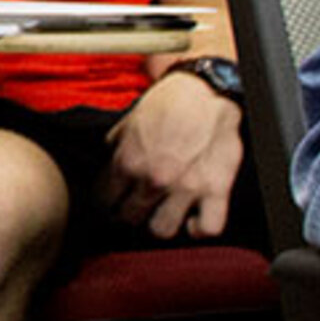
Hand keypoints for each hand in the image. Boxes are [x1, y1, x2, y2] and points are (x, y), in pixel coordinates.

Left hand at [101, 70, 239, 238]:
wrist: (207, 91)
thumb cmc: (169, 103)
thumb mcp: (128, 122)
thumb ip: (115, 148)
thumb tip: (105, 162)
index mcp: (128, 162)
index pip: (103, 200)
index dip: (103, 204)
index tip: (108, 204)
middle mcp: (154, 179)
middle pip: (129, 218)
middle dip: (127, 215)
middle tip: (133, 208)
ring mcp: (186, 188)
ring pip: (162, 230)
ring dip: (159, 224)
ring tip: (160, 214)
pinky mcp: (216, 190)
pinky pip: (207, 228)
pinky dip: (199, 228)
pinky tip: (192, 220)